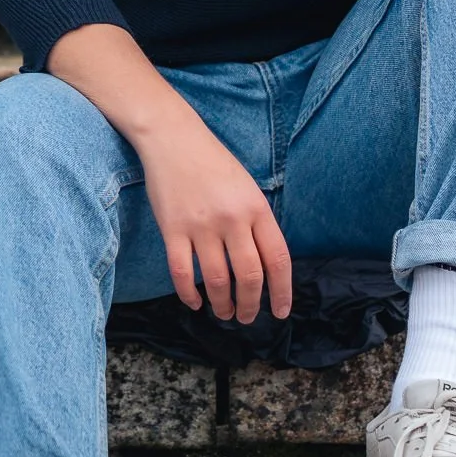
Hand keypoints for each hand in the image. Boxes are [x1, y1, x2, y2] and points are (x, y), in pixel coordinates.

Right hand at [140, 109, 292, 325]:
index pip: (278, 259)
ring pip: (217, 280)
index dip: (282, 291)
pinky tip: (195, 303)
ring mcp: (201, 225)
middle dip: (251, 304)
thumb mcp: (247, 188)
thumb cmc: (214, 163)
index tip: (281, 311)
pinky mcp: (172, 229)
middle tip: (248, 317)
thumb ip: (257, 222)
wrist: (173, 138)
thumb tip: (265, 265)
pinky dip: (189, 295)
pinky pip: (182, 273)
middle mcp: (232, 219)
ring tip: (225, 313)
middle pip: (249, 276)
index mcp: (256, 208)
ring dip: (223, 305)